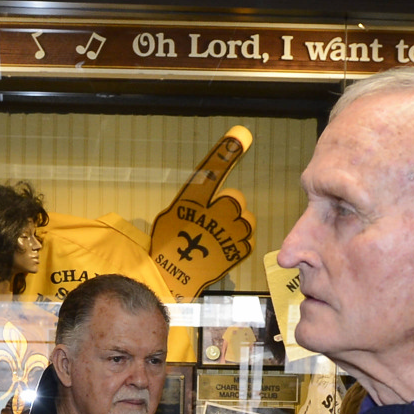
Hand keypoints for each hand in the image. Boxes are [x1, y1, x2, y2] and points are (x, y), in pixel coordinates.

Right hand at [148, 127, 255, 301]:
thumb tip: (208, 186)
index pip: (211, 171)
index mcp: (192, 201)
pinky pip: (246, 239)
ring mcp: (225, 233)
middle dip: (227, 209)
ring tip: (220, 235)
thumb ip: (192, 199)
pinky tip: (224, 247)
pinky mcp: (235, 251)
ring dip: (235, 225)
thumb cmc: (167, 247)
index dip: (226, 152)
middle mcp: (211, 214)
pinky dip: (237, 242)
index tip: (241, 135)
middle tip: (214, 222)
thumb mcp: (173, 215)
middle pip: (234, 200)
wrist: (170, 278)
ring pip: (244, 220)